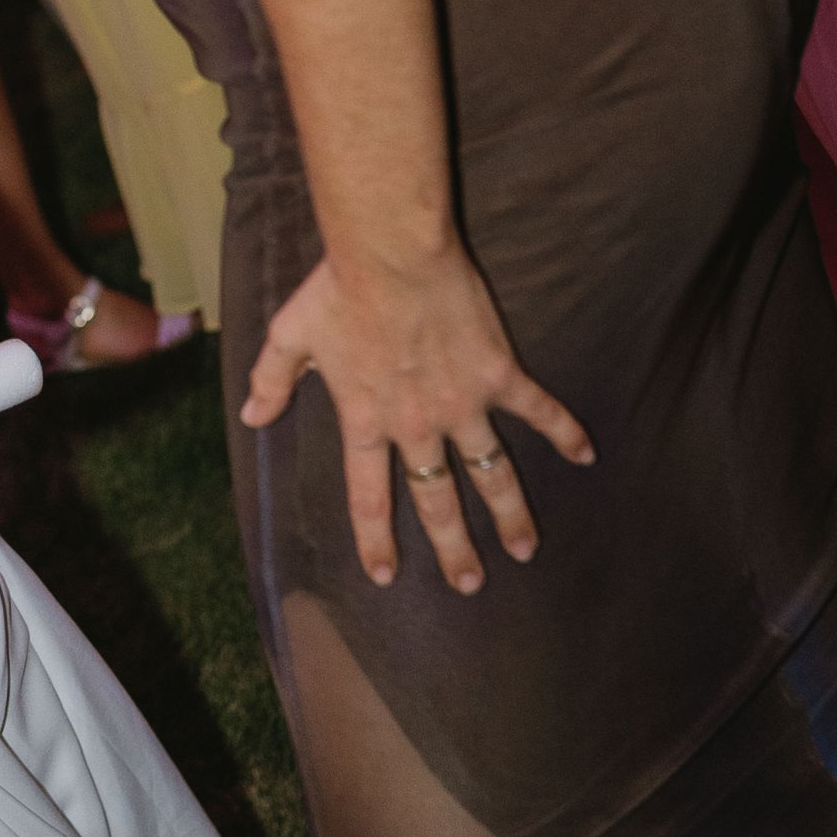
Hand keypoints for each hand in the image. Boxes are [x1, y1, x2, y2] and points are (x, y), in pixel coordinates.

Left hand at [239, 242, 593, 594]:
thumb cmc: (338, 288)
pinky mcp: (498, 375)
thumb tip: (250, 416)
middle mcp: (417, 424)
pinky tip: (586, 457)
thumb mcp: (290, 335)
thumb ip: (270, 381)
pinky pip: (538, 412)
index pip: (369, 497)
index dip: (376, 540)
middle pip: (437, 499)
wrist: (391, 252)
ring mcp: (462, 403)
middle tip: (469, 584)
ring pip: (492, 474)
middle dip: (453, 547)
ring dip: (510, 515)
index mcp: (367, 421)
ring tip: (526, 549)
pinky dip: (564, 433)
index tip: (386, 576)